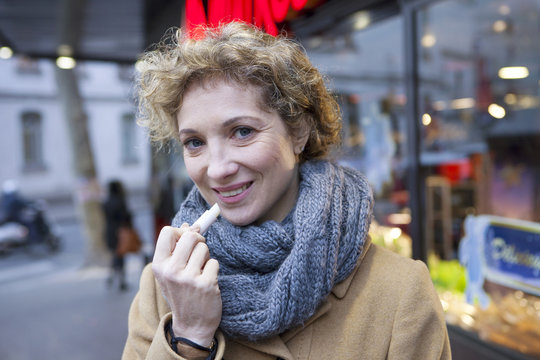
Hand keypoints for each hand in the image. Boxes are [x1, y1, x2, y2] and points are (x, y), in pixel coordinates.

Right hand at [152, 224, 221, 346]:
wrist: (192, 325)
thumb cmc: (181, 294)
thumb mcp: (171, 272)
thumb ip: (177, 249)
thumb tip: (189, 225)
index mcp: (159, 265)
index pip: (167, 231)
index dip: (180, 232)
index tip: (186, 241)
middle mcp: (171, 271)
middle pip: (190, 236)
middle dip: (198, 241)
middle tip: (198, 252)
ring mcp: (189, 278)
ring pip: (204, 248)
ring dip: (205, 256)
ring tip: (200, 271)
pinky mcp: (206, 284)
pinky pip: (214, 262)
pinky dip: (213, 269)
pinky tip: (207, 282)